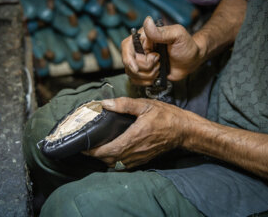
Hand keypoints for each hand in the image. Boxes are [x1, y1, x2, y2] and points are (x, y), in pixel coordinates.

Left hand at [84, 97, 199, 168]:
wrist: (183, 130)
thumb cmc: (166, 116)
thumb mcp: (145, 105)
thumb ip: (124, 104)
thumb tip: (105, 103)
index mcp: (134, 137)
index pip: (108, 150)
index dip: (94, 151)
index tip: (84, 147)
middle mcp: (135, 151)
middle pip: (109, 160)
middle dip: (96, 155)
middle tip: (88, 147)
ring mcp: (140, 157)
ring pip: (116, 165)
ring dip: (105, 159)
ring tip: (97, 149)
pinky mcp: (144, 159)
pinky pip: (125, 165)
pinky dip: (115, 161)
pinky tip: (112, 152)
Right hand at [122, 16, 205, 85]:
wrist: (191, 61)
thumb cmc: (186, 46)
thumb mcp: (177, 35)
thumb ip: (161, 31)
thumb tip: (147, 21)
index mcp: (144, 37)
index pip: (126, 47)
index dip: (128, 59)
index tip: (136, 68)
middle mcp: (139, 49)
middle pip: (129, 63)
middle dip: (145, 67)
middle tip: (159, 61)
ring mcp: (141, 61)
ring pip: (132, 74)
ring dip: (147, 75)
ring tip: (159, 67)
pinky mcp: (144, 72)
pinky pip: (136, 80)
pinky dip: (146, 82)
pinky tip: (156, 76)